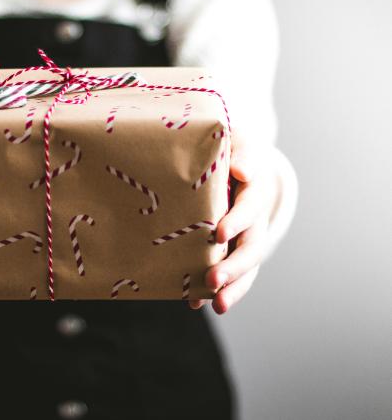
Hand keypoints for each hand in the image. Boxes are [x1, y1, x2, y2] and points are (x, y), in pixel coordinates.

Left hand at [190, 131, 276, 314]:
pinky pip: (227, 274)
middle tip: (213, 280)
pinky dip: (212, 290)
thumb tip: (242, 171)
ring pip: (244, 268)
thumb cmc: (229, 150)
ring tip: (217, 306)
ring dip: (232, 288)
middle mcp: (253, 221)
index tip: (219, 233)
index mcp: (254, 192)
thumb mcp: (237, 143)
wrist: (231, 165)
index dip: (237, 221)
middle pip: (250, 247)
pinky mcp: (228, 250)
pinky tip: (195, 302)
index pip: (249, 208)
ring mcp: (242, 239)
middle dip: (234, 267)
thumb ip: (241, 154)